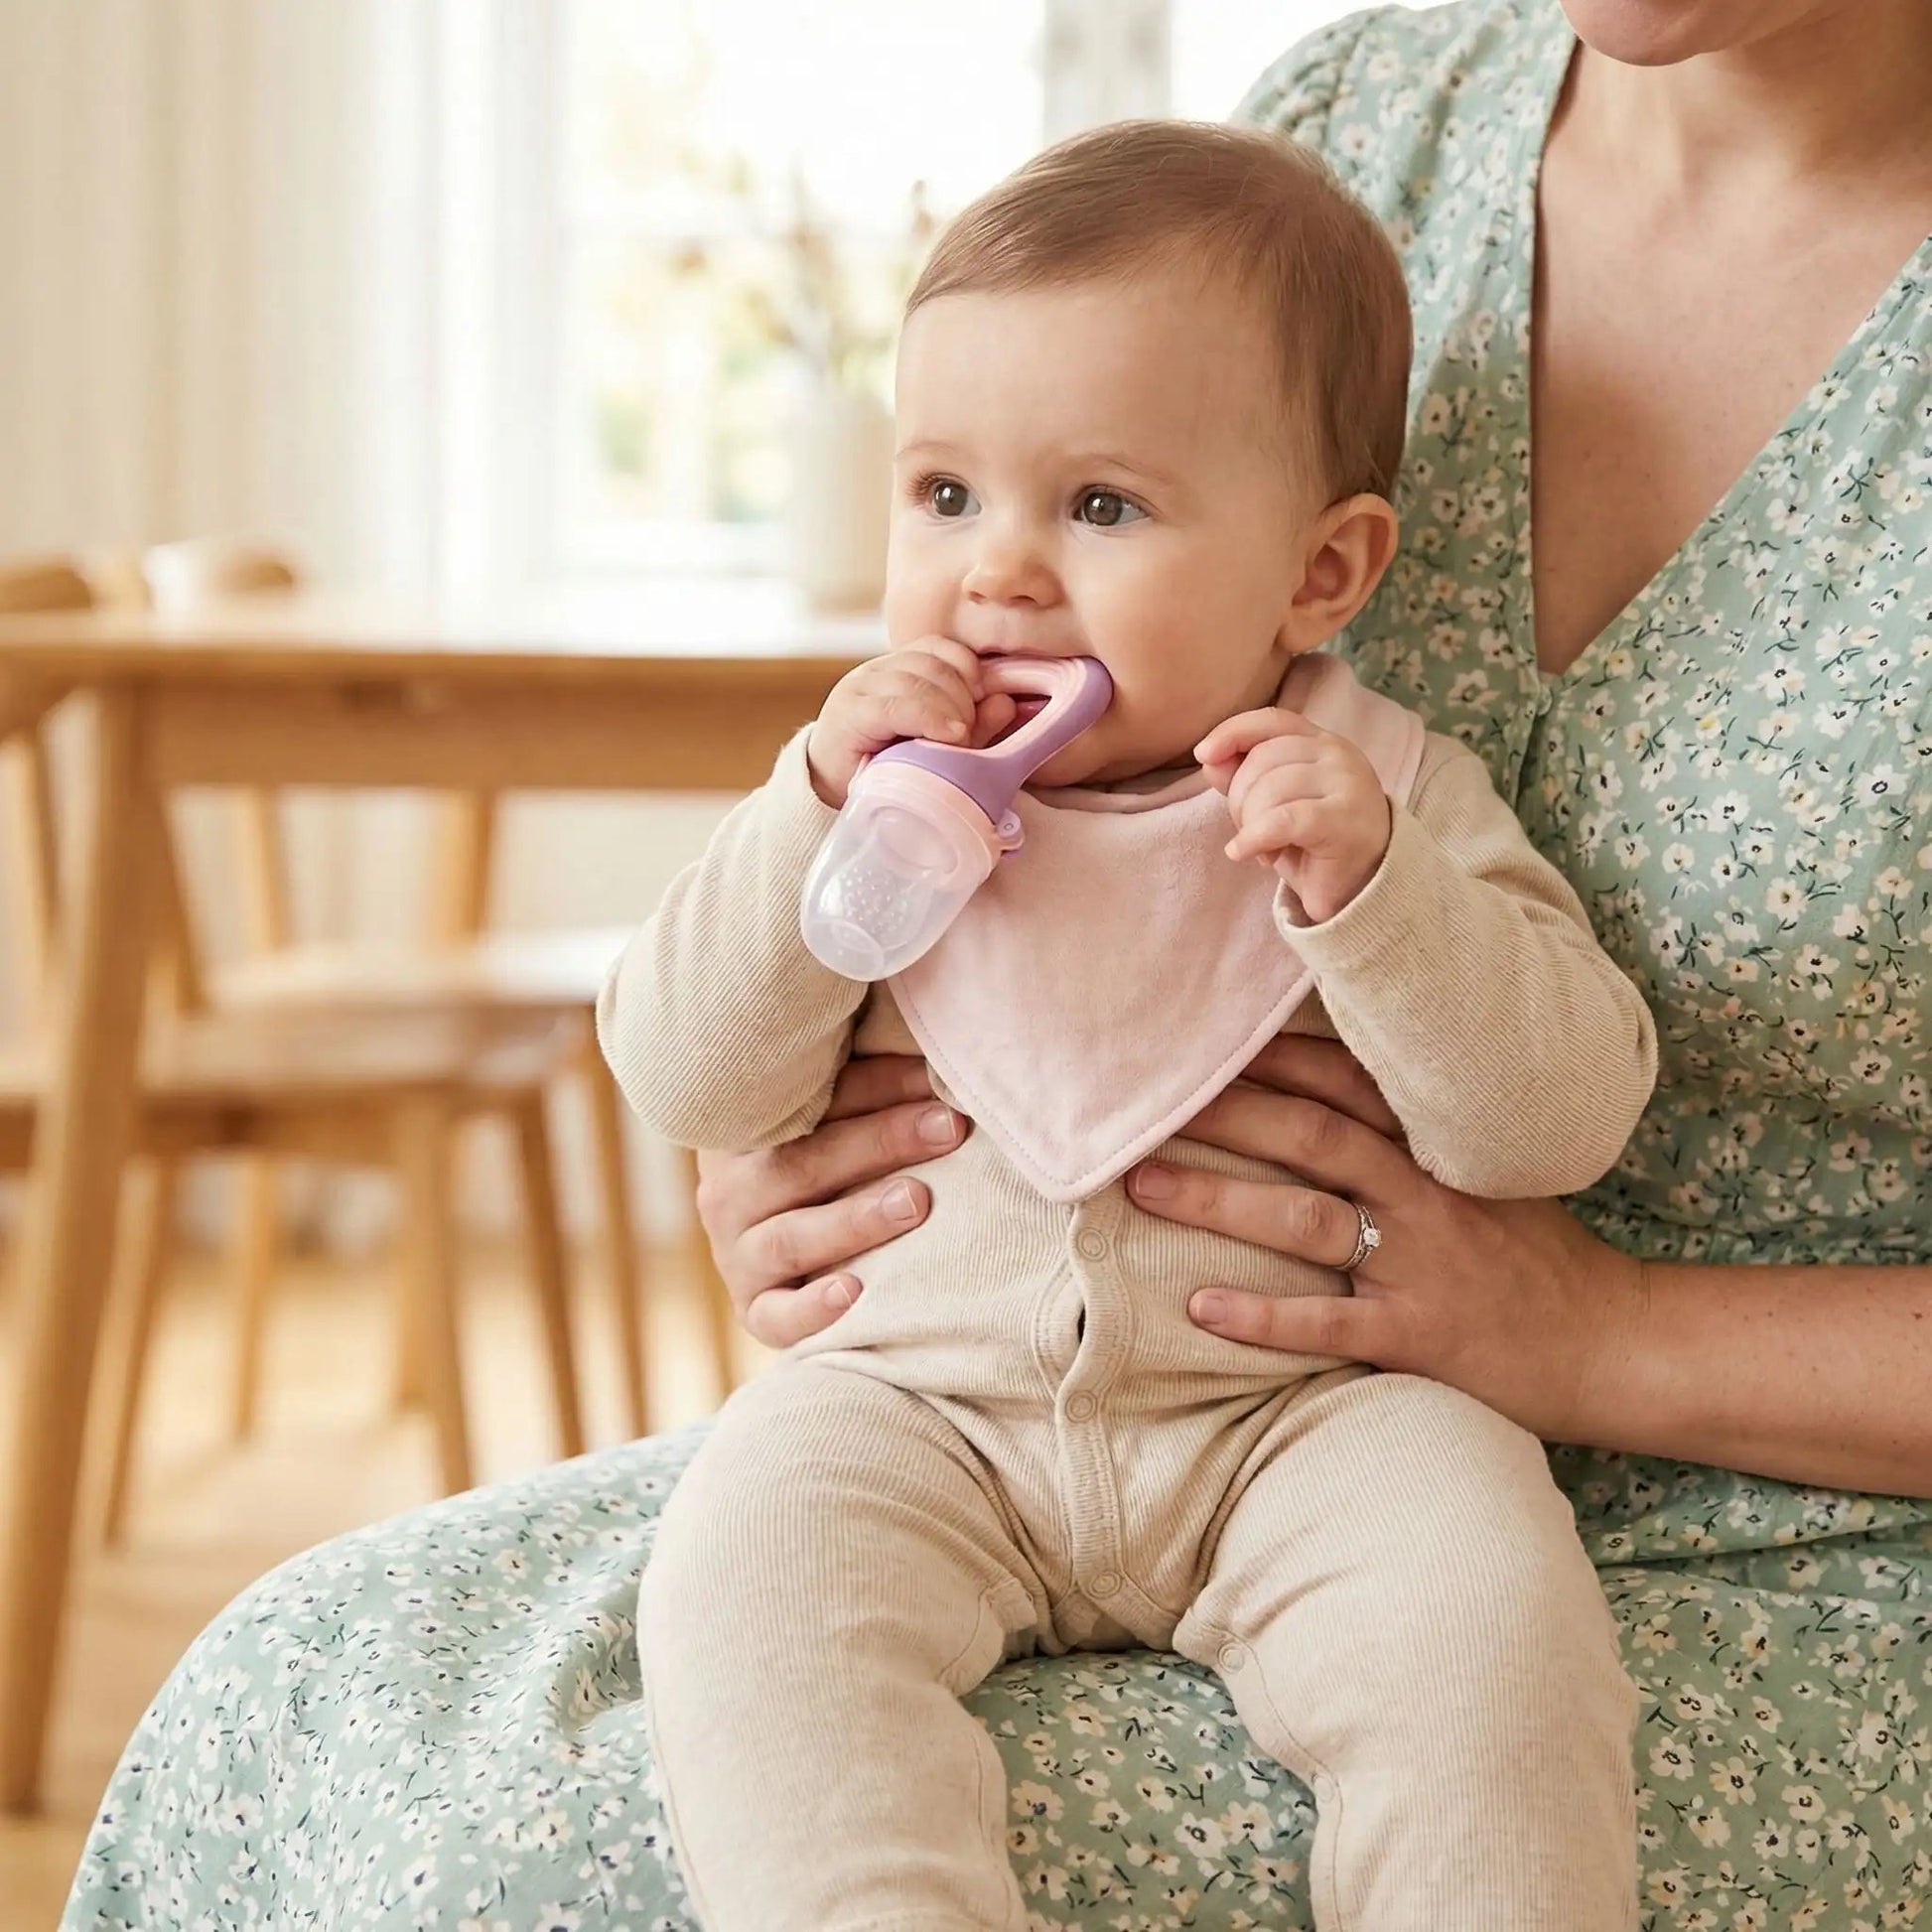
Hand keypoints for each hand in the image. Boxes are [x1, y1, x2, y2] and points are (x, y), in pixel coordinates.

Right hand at [693, 1054, 966, 1347]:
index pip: (811, 1102)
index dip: (879, 1085)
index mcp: (748, 1131)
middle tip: (948, 1127)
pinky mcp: (754, 1311)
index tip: (937, 1075)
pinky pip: (778, 1317)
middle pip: (804, 1162)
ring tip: (917, 1201)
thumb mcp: (831, 1122)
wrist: (781, 1252)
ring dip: (857, 1218)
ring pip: (793, 1237)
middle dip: (882, 1141)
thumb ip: (865, 1092)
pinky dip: (814, 1309)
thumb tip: (939, 1051)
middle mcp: (731, 1190)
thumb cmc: (830, 1164)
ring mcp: (737, 1254)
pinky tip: (855, 1294)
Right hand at [807, 638, 1016, 806]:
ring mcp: (859, 688)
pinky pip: (895, 706)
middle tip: (970, 733)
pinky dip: (928, 718)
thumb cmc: (888, 769)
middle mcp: (876, 671)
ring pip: (917, 680)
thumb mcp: (940, 744)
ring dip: (949, 710)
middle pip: (933, 663)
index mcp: (897, 669)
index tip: (984, 700)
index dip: (968, 668)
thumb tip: (1006, 701)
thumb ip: (975, 723)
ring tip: (958, 741)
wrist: (834, 796)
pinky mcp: (849, 713)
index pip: (938, 647)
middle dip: (962, 697)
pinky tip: (948, 736)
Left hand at [1124, 1035, 1646, 1443]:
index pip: (1347, 1081)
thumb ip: (1419, 1136)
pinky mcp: (1418, 1335)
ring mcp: (1420, 1264)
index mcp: (1438, 1149)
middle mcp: (1424, 1194)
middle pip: (1309, 1135)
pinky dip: (1261, 1315)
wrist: (1616, 1344)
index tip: (1205, 1036)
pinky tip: (1200, 1305)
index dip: (1273, 1056)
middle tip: (1145, 1100)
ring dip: (1217, 1200)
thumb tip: (1331, 1095)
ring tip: (1142, 1186)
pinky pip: (1326, 1323)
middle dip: (1224, 1113)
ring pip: (1304, 1219)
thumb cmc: (1539, 1257)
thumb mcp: (1490, 1174)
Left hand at [1195, 708, 1392, 922]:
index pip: (1272, 721)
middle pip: (1263, 759)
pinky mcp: (1343, 819)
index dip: (1233, 732)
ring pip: (1271, 789)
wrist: (1361, 887)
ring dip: (1251, 825)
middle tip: (1249, 833)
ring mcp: (1347, 783)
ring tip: (1264, 850)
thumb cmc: (1313, 842)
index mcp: (1321, 742)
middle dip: (1240, 800)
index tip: (1203, 754)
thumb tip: (1209, 758)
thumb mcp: (1273, 805)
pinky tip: (1243, 853)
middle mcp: (1338, 753)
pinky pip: (1283, 819)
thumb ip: (1244, 776)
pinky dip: (1255, 837)